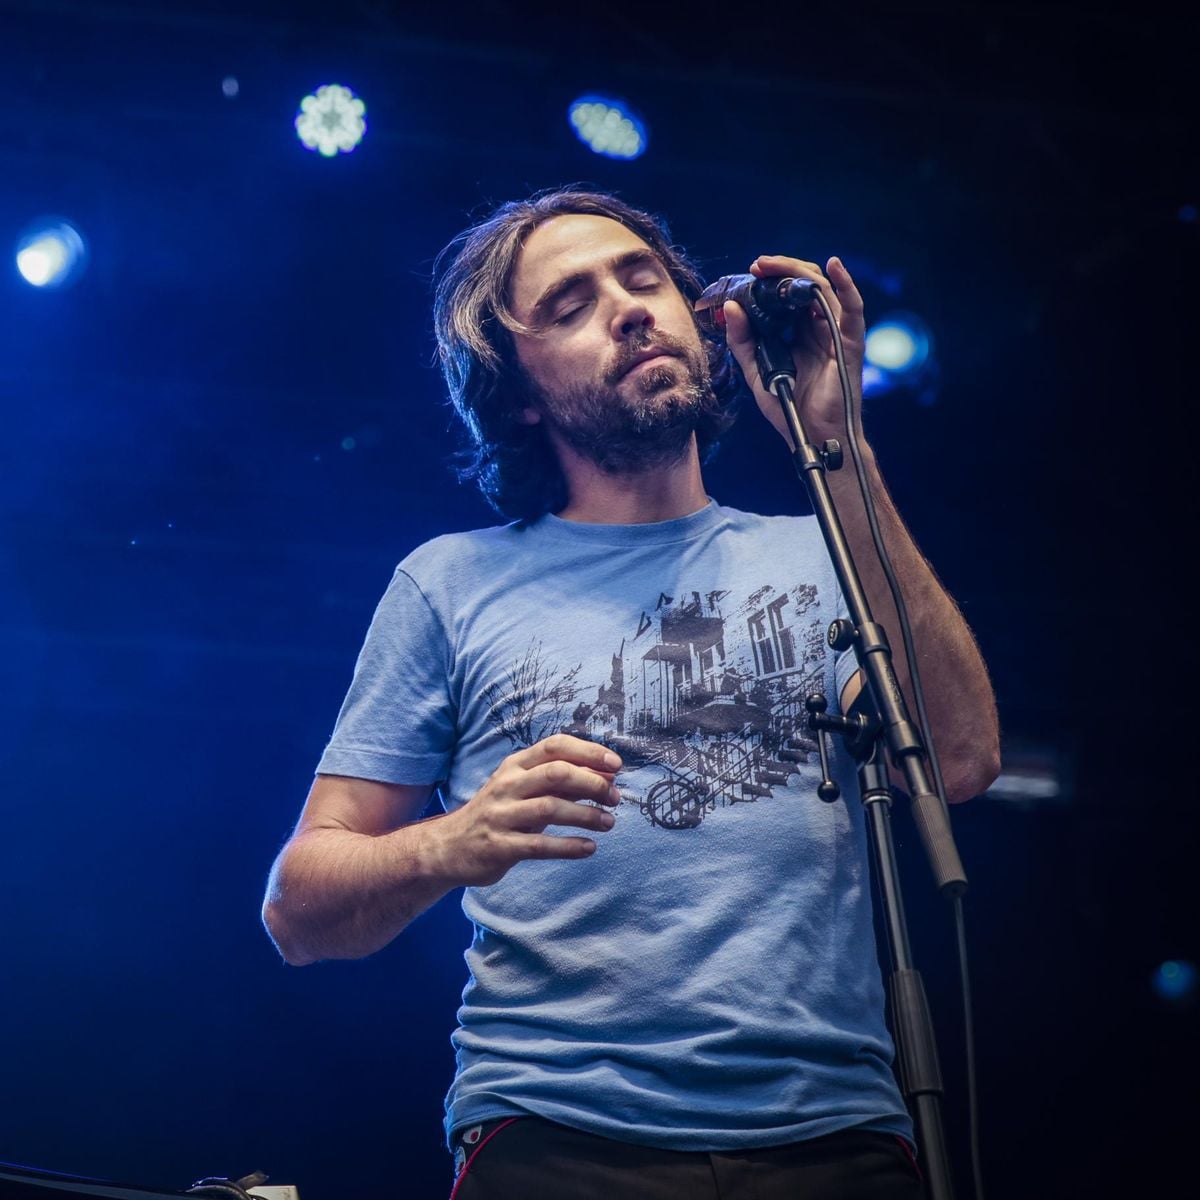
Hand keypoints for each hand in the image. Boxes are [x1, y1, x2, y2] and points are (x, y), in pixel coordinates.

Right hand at [435, 734, 621, 886]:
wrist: (448, 846)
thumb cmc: (499, 813)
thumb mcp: (522, 788)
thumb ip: (559, 781)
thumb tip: (606, 776)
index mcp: (515, 765)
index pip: (555, 745)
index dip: (589, 752)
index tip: (616, 765)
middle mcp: (507, 784)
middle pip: (556, 773)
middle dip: (592, 783)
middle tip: (614, 797)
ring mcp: (501, 815)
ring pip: (550, 808)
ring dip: (586, 815)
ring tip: (608, 823)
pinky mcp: (499, 846)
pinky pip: (540, 845)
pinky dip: (569, 846)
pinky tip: (589, 848)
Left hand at [719, 255, 865, 448]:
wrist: (811, 434)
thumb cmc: (788, 407)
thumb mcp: (756, 371)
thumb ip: (743, 341)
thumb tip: (731, 308)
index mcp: (798, 331)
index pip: (787, 294)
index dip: (770, 279)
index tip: (749, 271)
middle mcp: (818, 327)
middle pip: (805, 285)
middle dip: (781, 269)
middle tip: (758, 264)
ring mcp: (836, 332)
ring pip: (823, 289)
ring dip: (799, 272)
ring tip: (774, 265)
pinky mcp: (850, 342)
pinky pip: (853, 308)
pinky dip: (846, 284)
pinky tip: (834, 266)